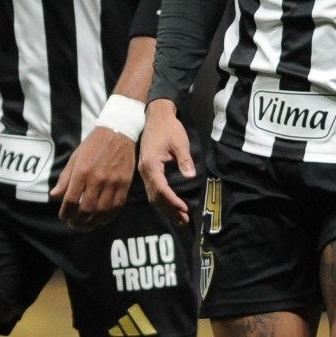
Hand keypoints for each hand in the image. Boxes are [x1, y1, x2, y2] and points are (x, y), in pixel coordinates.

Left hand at [52, 126, 135, 229]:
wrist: (118, 131)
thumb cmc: (93, 144)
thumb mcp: (75, 158)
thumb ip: (65, 178)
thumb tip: (54, 196)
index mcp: (82, 172)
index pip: (71, 200)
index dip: (66, 213)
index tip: (64, 217)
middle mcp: (97, 179)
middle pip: (86, 209)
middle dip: (78, 221)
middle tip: (74, 224)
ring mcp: (112, 182)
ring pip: (102, 211)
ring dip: (92, 222)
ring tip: (87, 225)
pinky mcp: (124, 183)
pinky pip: (117, 206)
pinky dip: (108, 217)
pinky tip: (102, 220)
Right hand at [138, 99, 194, 224]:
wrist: (156, 116)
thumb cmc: (168, 128)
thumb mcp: (180, 142)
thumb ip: (184, 160)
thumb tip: (191, 176)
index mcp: (151, 165)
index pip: (161, 190)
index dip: (173, 202)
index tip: (185, 209)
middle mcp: (145, 171)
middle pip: (155, 197)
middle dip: (169, 210)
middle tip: (184, 220)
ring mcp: (144, 171)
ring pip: (153, 196)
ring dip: (165, 208)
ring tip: (179, 218)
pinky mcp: (147, 170)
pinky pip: (153, 190)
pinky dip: (161, 200)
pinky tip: (170, 205)